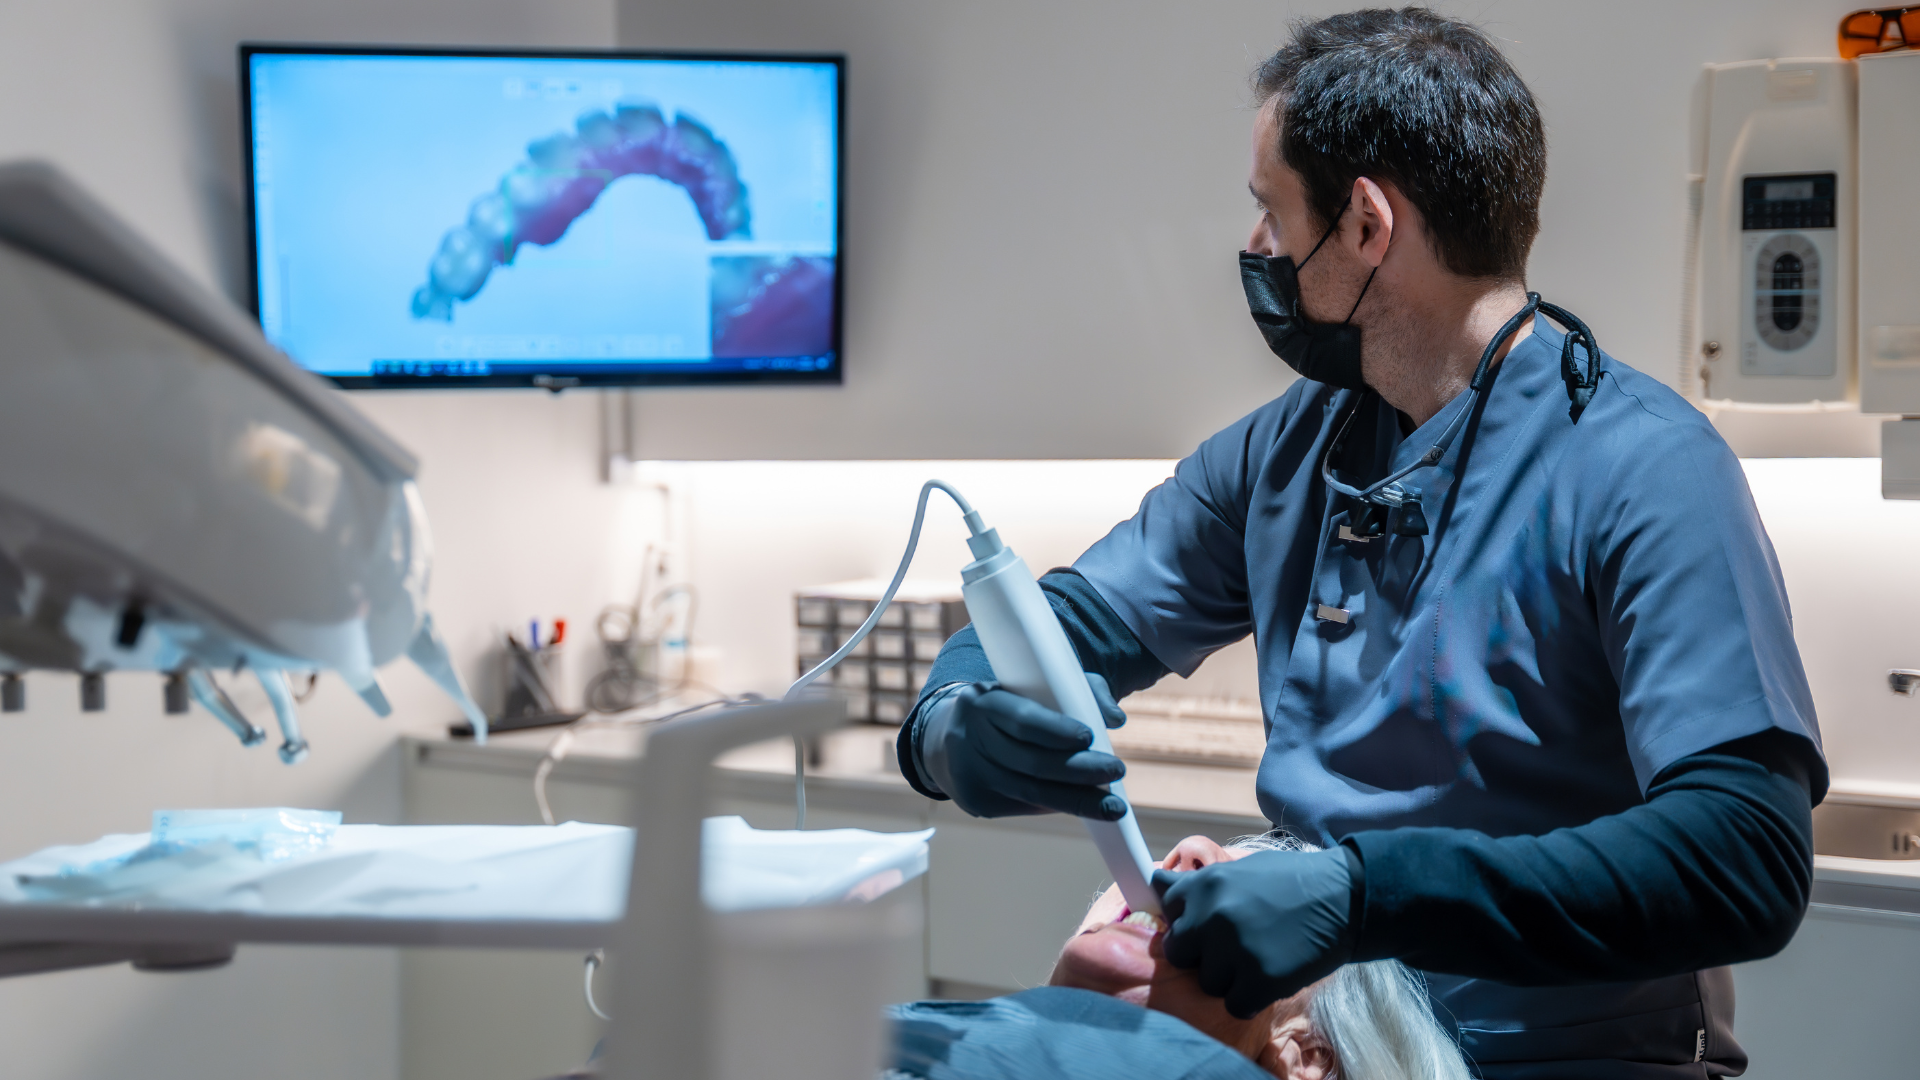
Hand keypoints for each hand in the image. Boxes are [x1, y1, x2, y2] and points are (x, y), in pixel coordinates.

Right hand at [918, 672, 1127, 819]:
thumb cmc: (1006, 707)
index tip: (1089, 737)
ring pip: (1030, 792)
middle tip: (1117, 770)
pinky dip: (1056, 804)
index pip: (1022, 720)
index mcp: (981, 702)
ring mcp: (968, 775)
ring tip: (1113, 804)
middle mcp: (968, 739)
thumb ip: (1081, 691)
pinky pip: (1024, 806)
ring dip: (1077, 799)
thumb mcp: (1034, 688)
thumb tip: (1115, 719)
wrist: (948, 736)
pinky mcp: (975, 802)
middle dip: (1079, 770)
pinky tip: (1081, 805)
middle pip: (1031, 763)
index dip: (1056, 731)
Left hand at [1152, 846, 1355, 1018]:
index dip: (1188, 920)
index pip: (1168, 909)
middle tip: (1228, 950)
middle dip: (1199, 954)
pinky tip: (1270, 978)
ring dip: (1229, 978)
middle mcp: (1212, 916)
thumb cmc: (1293, 881)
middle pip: (1178, 953)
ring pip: (1207, 983)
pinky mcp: (1260, 980)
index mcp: (1206, 885)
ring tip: (1258, 959)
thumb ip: (1200, 884)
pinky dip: (1251, 998)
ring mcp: (1235, 950)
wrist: (1347, 897)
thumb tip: (1157, 884)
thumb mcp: (1240, 869)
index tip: (1205, 925)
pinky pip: (1235, 1005)